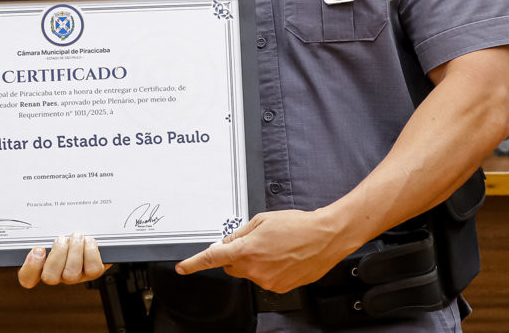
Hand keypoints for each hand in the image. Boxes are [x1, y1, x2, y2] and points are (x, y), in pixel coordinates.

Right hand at [17, 233, 108, 287]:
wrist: (93, 233)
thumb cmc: (67, 230)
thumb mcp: (52, 229)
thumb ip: (43, 231)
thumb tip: (35, 221)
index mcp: (42, 264)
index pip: (27, 278)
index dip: (31, 267)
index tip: (38, 249)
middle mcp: (58, 274)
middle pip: (50, 277)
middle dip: (57, 254)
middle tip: (62, 238)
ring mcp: (75, 275)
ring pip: (71, 273)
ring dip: (74, 250)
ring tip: (76, 236)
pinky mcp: (93, 272)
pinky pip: (92, 268)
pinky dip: (90, 251)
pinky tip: (88, 240)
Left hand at [175, 210, 348, 293]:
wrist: (325, 237)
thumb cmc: (297, 225)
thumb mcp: (262, 220)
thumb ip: (239, 233)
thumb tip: (226, 243)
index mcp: (246, 250)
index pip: (212, 258)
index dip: (194, 263)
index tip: (182, 267)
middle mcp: (255, 269)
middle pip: (232, 266)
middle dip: (237, 255)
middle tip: (256, 243)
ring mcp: (267, 281)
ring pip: (249, 273)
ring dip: (255, 262)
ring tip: (276, 248)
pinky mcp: (280, 288)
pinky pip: (265, 279)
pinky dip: (269, 269)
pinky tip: (283, 258)